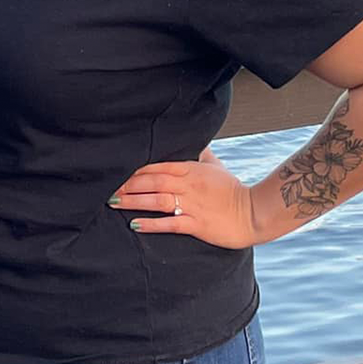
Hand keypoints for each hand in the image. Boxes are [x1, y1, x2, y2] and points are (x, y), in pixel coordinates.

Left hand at [112, 148, 258, 247]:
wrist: (256, 213)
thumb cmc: (233, 190)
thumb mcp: (215, 167)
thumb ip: (199, 153)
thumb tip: (190, 139)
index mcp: (191, 170)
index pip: (157, 165)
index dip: (134, 169)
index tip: (115, 171)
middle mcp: (189, 185)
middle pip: (152, 181)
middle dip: (127, 184)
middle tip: (106, 187)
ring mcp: (192, 205)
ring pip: (157, 200)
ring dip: (133, 201)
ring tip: (113, 202)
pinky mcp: (197, 224)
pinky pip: (170, 223)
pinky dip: (151, 223)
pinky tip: (135, 224)